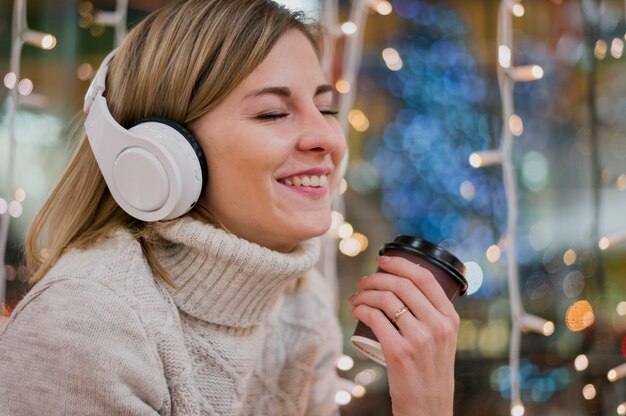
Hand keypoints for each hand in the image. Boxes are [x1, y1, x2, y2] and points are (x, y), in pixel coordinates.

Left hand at [349, 255, 459, 415]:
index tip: (383, 259)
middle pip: (402, 285)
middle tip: (364, 280)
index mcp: (450, 318)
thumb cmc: (430, 370)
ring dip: (365, 293)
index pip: (425, 278)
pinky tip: (356, 309)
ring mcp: (418, 339)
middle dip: (377, 277)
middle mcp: (437, 325)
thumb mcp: (443, 339)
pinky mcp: (398, 352)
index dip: (401, 263)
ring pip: (385, 299)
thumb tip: (407, 285)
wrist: (428, 406)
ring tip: (357, 296)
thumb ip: (432, 315)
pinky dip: (361, 308)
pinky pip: (374, 318)